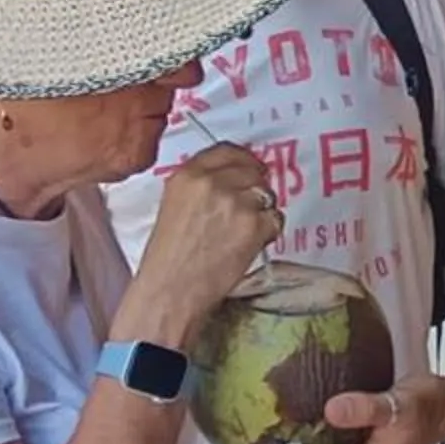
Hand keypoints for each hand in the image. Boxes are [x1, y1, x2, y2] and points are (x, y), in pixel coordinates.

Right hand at [126, 145, 281, 335]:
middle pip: (252, 171)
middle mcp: (212, 183)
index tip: (250, 168)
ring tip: (241, 234)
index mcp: (188, 175)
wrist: (171, 292)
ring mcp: (235, 202)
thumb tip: (232, 178)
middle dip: (255, 189)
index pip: (227, 150)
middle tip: (247, 211)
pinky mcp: (254, 226)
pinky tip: (248, 246)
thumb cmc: (168, 258)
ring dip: (262, 212)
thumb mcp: (174, 206)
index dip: (243, 160)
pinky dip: (269, 232)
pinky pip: (276, 219)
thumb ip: (200, 186)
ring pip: (267, 195)